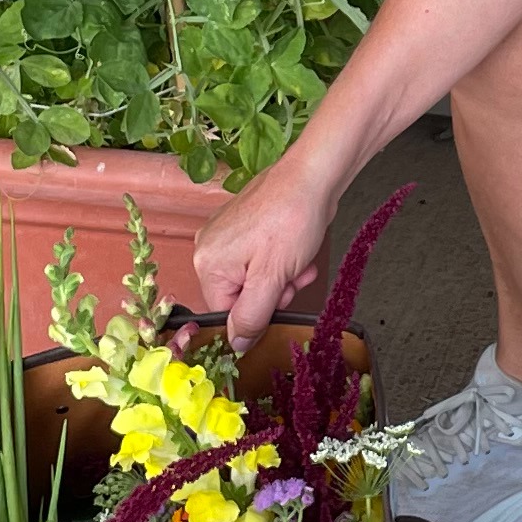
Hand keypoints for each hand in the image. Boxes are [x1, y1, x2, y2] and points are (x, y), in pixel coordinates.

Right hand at [192, 142, 343, 350]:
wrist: (313, 175)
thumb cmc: (292, 222)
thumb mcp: (272, 279)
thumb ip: (251, 317)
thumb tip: (235, 347)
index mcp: (207, 264)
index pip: (225, 313)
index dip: (257, 313)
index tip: (281, 297)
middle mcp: (208, 249)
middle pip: (239, 296)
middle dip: (273, 293)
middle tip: (294, 277)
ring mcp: (225, 235)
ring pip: (253, 279)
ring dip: (282, 279)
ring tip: (300, 262)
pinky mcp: (243, 226)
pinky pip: (258, 259)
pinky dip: (280, 262)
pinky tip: (298, 251)